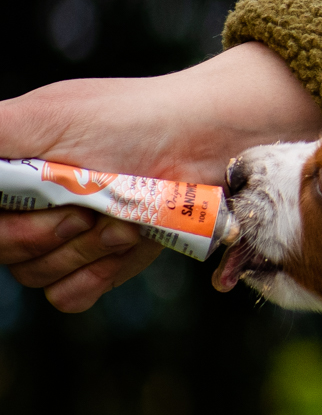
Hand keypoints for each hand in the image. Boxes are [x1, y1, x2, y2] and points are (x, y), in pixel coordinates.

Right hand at [0, 42, 321, 311]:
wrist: (207, 146)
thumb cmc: (129, 121)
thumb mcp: (41, 118)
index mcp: (7, 172)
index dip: (9, 224)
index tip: (49, 201)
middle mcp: (26, 207)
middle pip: (3, 252)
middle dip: (44, 233)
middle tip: (92, 207)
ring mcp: (63, 241)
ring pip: (34, 275)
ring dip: (83, 250)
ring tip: (124, 218)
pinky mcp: (101, 266)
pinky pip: (68, 296)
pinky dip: (97, 274)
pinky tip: (129, 245)